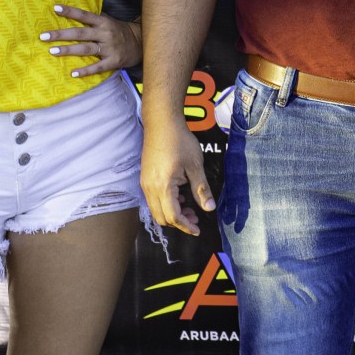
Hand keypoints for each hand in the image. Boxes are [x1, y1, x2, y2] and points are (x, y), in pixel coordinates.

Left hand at [40, 4, 141, 75]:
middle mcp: (105, 34)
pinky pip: (98, 67)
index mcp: (103, 22)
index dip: (70, 11)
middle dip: (61, 34)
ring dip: (69, 50)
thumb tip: (73, 12)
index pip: (84, 15)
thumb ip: (93, 19)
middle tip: (43, 36)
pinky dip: (85, 71)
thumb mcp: (109, 21)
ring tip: (52, 51)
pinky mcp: (113, 61)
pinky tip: (73, 73)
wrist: (141, 43)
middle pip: (80, 34)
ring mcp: (109, 48)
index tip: (55, 8)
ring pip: (86, 49)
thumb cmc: (119, 31)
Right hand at [141, 119, 215, 234]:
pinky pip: (153, 200)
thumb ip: (201, 189)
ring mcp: (145, 184)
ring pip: (156, 210)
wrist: (162, 124)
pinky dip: (166, 204)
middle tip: (196, 219)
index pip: (173, 216)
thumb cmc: (180, 141)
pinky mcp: (145, 179)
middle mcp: (149, 188)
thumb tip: (209, 208)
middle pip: (162, 218)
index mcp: (163, 187)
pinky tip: (180, 195)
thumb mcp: (195, 166)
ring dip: (172, 214)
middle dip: (179, 222)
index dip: (186, 226)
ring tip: (190, 207)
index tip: (198, 230)